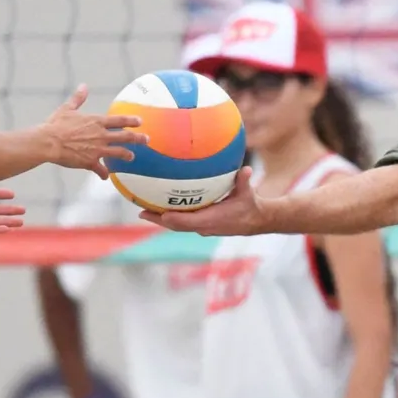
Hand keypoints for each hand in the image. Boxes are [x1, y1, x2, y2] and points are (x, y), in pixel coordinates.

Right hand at [42, 84, 147, 179]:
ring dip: (127, 155)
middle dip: (138, 138)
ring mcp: (97, 149)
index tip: (140, 121)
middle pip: (126, 137)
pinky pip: (101, 170)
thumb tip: (83, 86)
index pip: (119, 120)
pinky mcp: (90, 162)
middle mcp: (101, 135)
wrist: (48, 142)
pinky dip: (103, 173)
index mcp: (96, 121)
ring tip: (131, 157)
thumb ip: (78, 98)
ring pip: (119, 153)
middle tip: (147, 140)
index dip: (131, 121)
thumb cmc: (56, 125)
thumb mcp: (67, 109)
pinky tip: (105, 176)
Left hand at [137, 166, 265, 235]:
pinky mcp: (202, 226)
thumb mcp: (248, 192)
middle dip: (159, 220)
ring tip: (144, 211)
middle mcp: (205, 226)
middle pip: (177, 226)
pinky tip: (160, 207)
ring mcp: (202, 228)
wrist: (255, 221)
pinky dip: (170, 217)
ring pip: (178, 226)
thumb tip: (246, 170)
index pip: (191, 222)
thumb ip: (244, 181)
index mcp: (214, 219)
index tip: (162, 214)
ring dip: (161, 220)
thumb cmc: (250, 205)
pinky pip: (182, 223)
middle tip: (142, 212)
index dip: (176, 219)